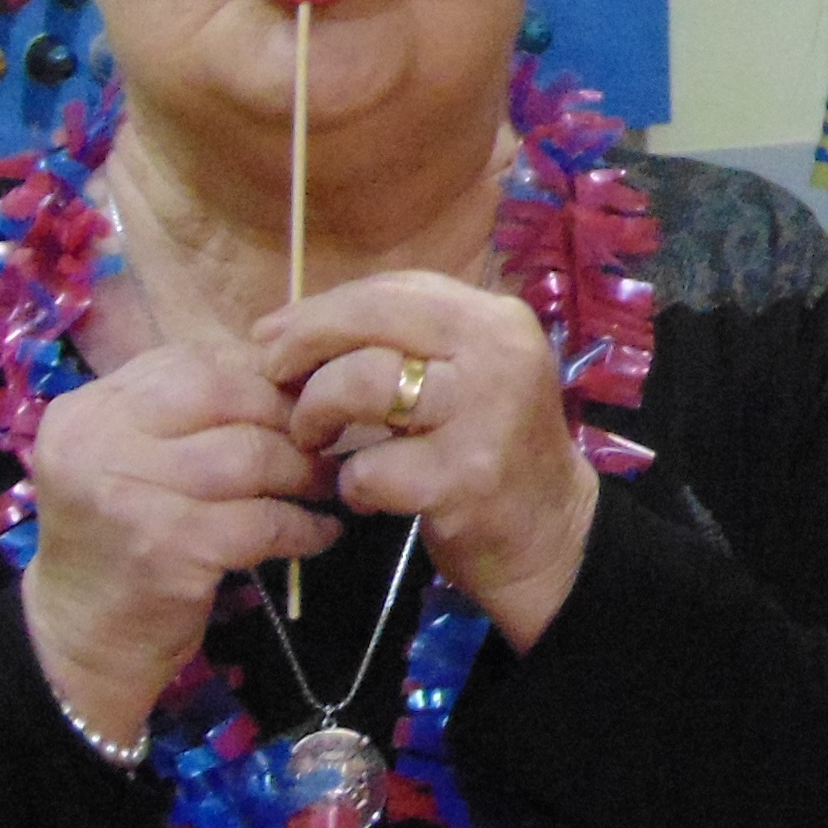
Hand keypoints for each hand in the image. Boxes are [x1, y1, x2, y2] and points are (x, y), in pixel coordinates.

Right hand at [21, 320, 338, 747]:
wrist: (81, 642)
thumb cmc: (122, 545)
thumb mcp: (132, 462)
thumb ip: (185, 415)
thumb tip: (290, 378)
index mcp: (88, 410)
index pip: (189, 362)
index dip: (256, 378)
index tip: (298, 402)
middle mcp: (98, 441)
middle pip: (223, 395)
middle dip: (287, 417)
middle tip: (327, 440)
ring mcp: (129, 494)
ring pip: (250, 455)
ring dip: (305, 471)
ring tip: (329, 485)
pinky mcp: (168, 549)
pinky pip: (262, 521)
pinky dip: (303, 525)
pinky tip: (321, 533)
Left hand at [268, 273, 598, 647]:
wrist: (555, 538)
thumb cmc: (492, 450)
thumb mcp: (466, 376)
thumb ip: (403, 341)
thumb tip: (289, 326)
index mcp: (494, 320)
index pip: (392, 289)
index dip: (322, 307)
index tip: (273, 332)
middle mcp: (497, 355)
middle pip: (371, 319)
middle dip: (304, 344)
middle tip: (273, 376)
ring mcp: (484, 416)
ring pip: (362, 382)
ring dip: (317, 413)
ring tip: (316, 440)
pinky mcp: (464, 480)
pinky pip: (370, 467)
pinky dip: (353, 484)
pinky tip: (368, 495)